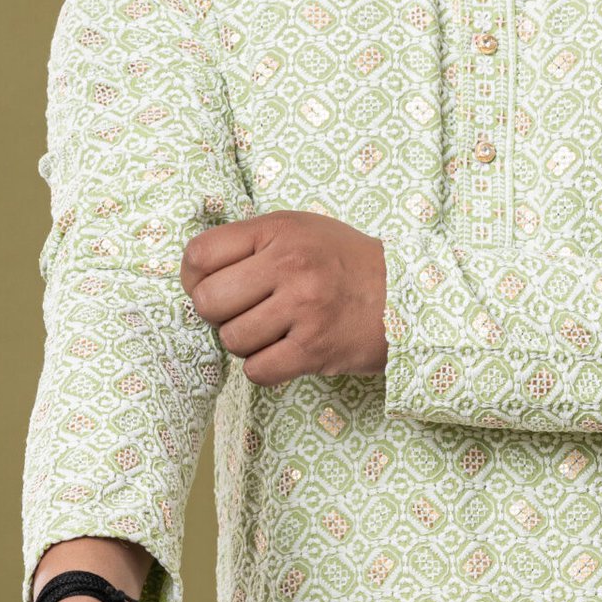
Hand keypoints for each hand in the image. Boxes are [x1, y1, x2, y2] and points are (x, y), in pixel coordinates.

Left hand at [180, 210, 388, 384]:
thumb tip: (193, 278)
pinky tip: (286, 352)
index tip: (211, 286)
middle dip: (219, 315)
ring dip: (246, 343)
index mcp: (279, 231)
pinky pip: (257, 371)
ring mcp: (303, 308)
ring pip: (231, 340)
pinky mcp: (315, 349)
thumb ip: (250, 243)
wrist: (408, 294)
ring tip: (274, 332)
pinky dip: (264, 368)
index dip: (193, 279)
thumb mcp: (300, 230)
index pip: (199, 255)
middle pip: (208, 302)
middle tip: (246, 312)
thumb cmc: (345, 263)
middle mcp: (290, 265)